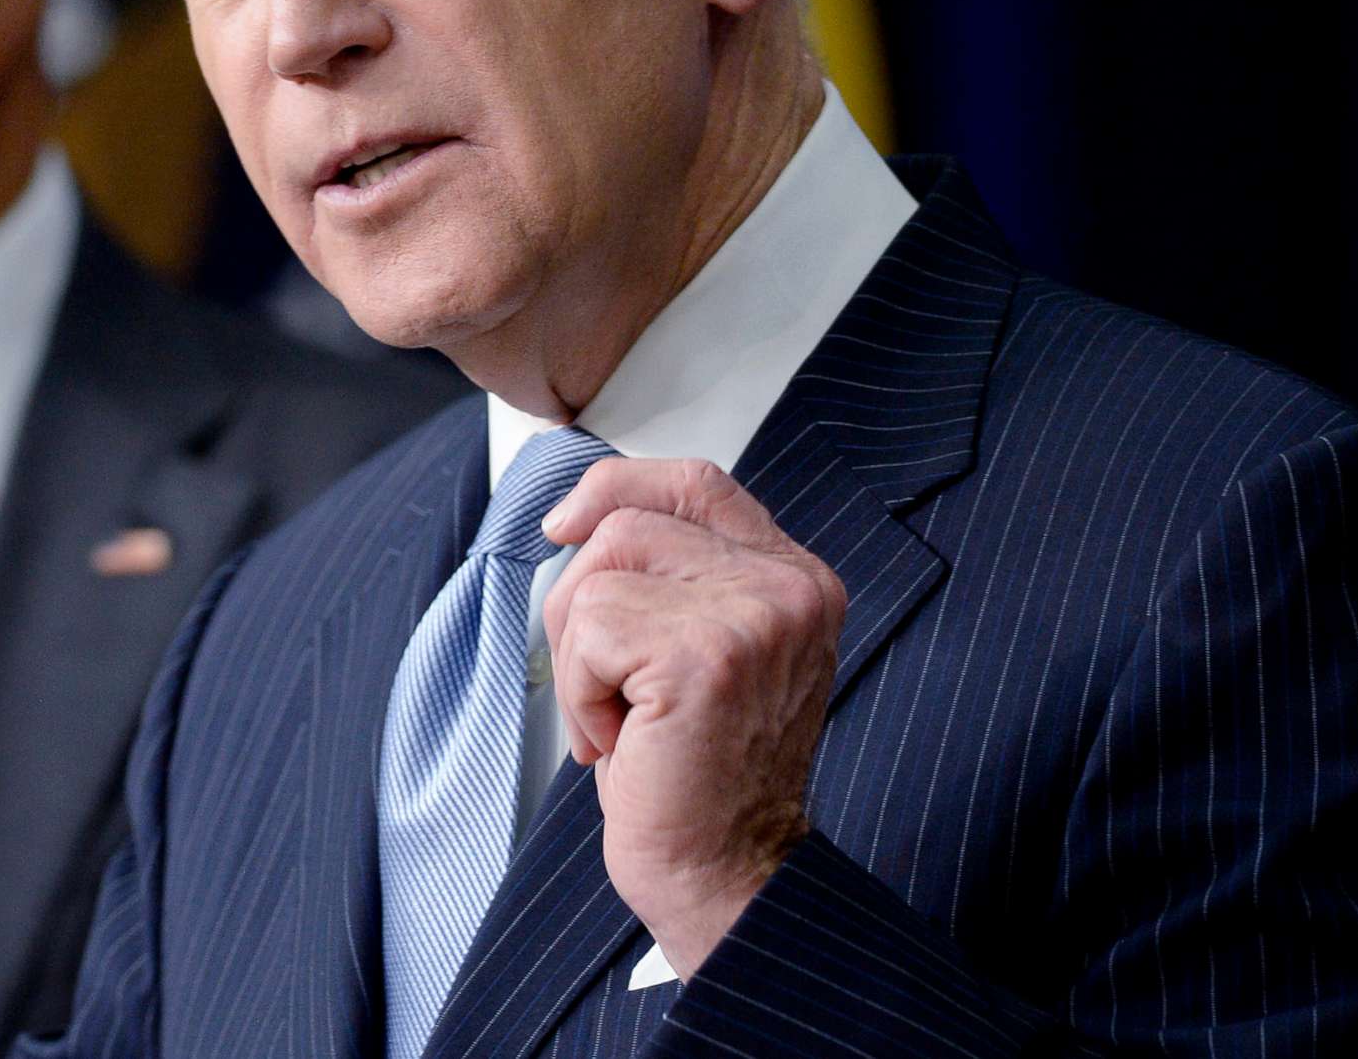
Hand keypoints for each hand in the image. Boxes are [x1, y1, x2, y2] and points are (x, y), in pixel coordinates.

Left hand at [538, 457, 844, 976]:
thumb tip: (580, 514)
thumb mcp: (702, 649)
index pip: (695, 483)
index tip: (563, 524)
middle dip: (579, 603)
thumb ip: (677, 574)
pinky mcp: (705, 656)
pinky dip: (582, 694)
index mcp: (794, 578)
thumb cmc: (700, 772)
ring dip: (580, 656)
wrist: (725, 872)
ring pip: (598, 575)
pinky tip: (625, 741)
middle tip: (605, 685)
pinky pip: (589, 632)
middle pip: (627, 524)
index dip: (616, 486)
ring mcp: (754, 616)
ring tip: (623, 718)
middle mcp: (789, 588)